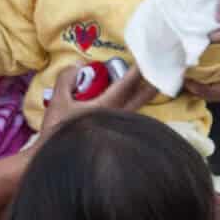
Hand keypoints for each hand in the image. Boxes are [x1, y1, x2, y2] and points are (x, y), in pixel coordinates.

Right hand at [33, 62, 151, 142]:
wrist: (58, 160)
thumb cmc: (58, 132)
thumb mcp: (58, 102)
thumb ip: (67, 79)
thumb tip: (78, 65)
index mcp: (105, 107)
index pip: (126, 84)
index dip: (137, 70)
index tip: (147, 59)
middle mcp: (116, 118)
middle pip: (140, 98)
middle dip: (151, 85)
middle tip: (162, 73)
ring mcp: (117, 129)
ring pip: (134, 108)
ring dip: (141, 96)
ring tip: (147, 87)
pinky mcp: (114, 137)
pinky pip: (126, 117)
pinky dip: (130, 107)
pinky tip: (126, 105)